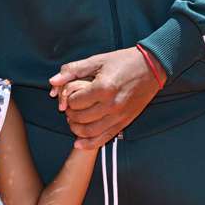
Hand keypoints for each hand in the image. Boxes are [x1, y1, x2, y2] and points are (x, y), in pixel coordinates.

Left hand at [49, 47, 163, 149]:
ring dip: (76, 129)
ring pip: (90, 131)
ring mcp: (119, 116)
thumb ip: (72, 70)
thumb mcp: (97, 60)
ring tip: (73, 121)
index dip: (67, 100)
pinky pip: (104, 138)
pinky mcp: (125, 122)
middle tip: (68, 108)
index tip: (69, 96)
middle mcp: (111, 104)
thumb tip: (52, 82)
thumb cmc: (123, 61)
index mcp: (103, 88)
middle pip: (80, 118)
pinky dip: (89, 143)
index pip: (75, 102)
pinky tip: (78, 143)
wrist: (152, 67)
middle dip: (70, 114)